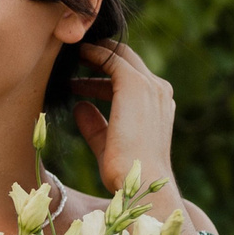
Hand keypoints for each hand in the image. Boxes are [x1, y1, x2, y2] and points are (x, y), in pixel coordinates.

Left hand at [68, 42, 215, 234]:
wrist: (141, 182)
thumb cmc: (126, 173)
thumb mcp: (107, 145)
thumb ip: (95, 126)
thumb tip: (79, 107)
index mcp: (159, 106)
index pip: (133, 80)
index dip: (107, 75)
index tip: (84, 75)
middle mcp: (159, 92)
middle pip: (129, 62)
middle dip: (103, 57)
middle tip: (77, 56)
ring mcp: (150, 86)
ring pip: (121, 56)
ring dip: (97, 52)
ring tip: (74, 53)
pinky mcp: (135, 84)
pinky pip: (112, 58)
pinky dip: (94, 53)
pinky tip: (78, 53)